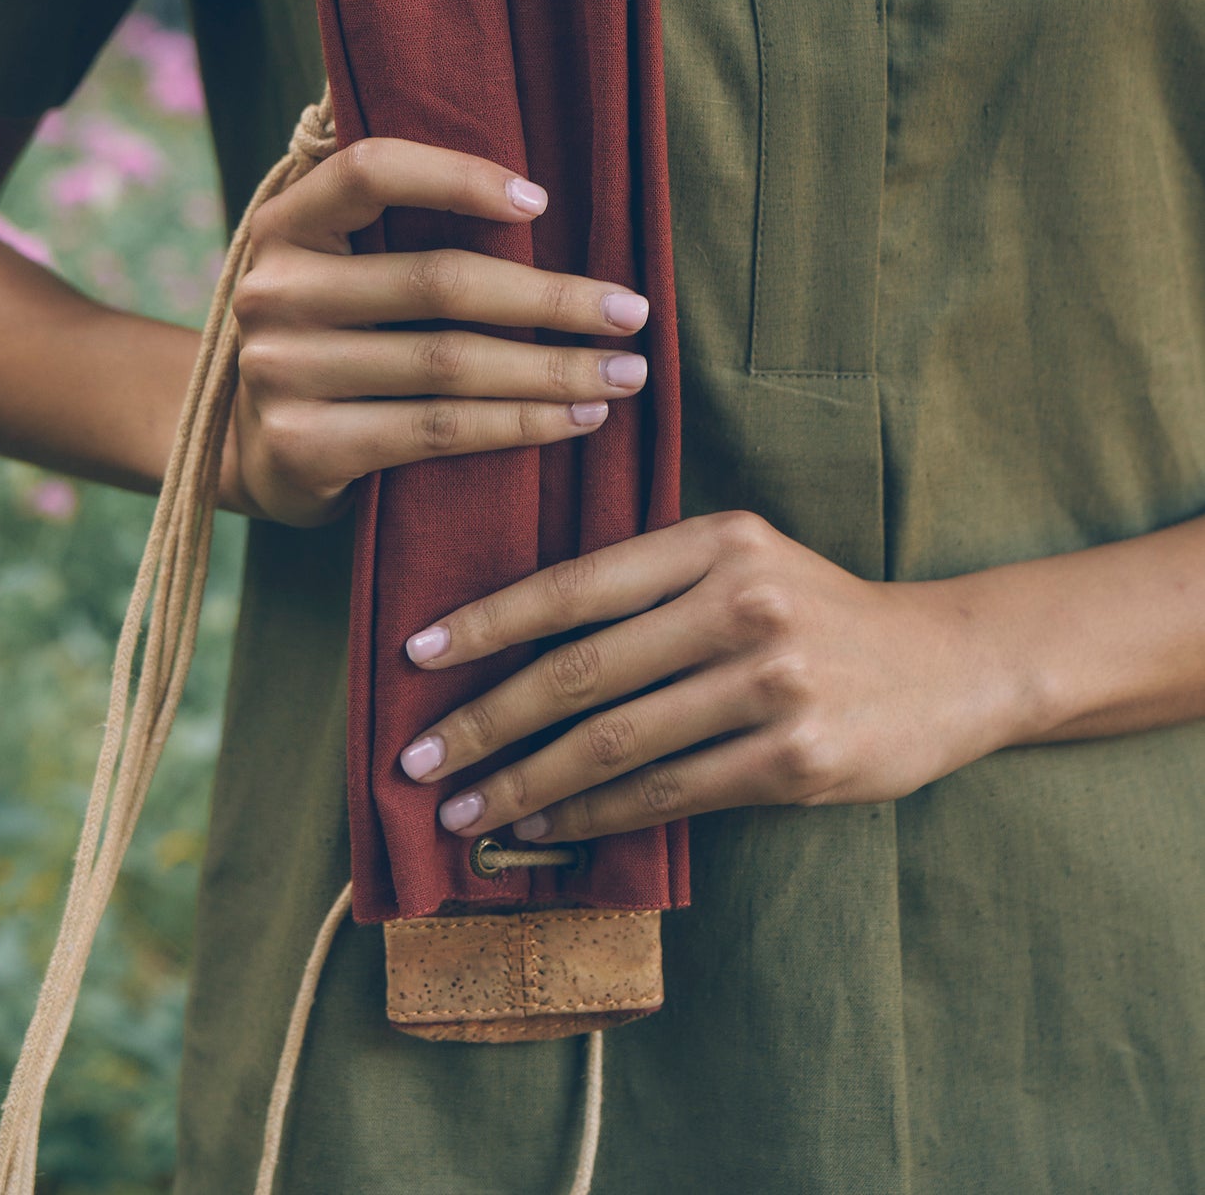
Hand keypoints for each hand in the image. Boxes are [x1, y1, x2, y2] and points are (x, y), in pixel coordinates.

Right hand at [221, 137, 651, 526]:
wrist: (253, 450)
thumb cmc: (332, 334)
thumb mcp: (334, 259)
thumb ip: (384, 203)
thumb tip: (477, 128)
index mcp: (285, 224)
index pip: (370, 171)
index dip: (458, 177)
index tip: (542, 201)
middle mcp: (274, 291)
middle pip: (436, 282)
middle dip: (551, 299)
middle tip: (632, 310)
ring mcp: (282, 372)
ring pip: (449, 365)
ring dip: (554, 371)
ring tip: (626, 372)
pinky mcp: (304, 446)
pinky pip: (437, 430)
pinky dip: (519, 425)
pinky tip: (577, 418)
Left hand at [397, 511, 1034, 838]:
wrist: (948, 662)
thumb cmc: (817, 610)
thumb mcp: (742, 559)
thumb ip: (650, 582)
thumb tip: (519, 637)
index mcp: (715, 540)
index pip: (576, 583)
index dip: (488, 621)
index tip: (416, 654)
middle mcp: (740, 603)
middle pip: (580, 671)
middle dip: (485, 719)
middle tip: (418, 758)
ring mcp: (772, 683)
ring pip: (615, 743)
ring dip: (524, 782)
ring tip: (465, 810)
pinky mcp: (795, 760)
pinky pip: (667, 794)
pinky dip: (594, 814)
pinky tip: (547, 825)